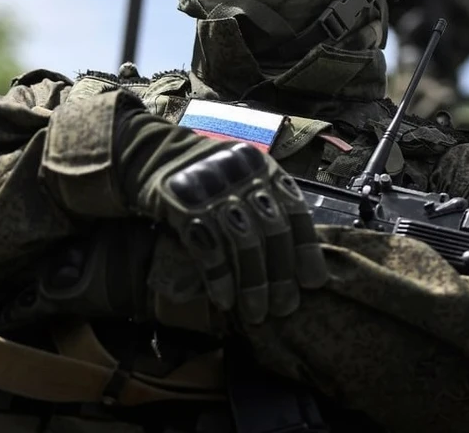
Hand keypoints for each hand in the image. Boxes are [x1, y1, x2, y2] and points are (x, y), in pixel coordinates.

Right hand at [153, 142, 327, 324]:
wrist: (155, 155)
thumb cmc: (209, 176)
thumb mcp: (244, 177)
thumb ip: (268, 204)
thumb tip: (295, 258)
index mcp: (265, 170)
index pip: (296, 210)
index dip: (306, 249)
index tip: (313, 282)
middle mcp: (244, 177)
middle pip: (273, 229)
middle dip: (281, 274)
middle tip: (285, 307)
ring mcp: (214, 190)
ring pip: (245, 241)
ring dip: (253, 282)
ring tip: (256, 313)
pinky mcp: (184, 206)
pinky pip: (209, 247)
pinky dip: (220, 277)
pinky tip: (225, 300)